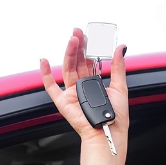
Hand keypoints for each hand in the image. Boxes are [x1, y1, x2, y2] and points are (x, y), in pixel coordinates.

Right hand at [40, 28, 128, 143]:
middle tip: (77, 32)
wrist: (109, 132)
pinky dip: (45, 74)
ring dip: (68, 54)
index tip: (88, 35)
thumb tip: (121, 48)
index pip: (89, 61)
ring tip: (72, 40)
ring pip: (67, 68)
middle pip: (77, 62)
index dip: (87, 48)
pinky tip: (44, 61)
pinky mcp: (63, 101)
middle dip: (77, 46)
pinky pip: (51, 87)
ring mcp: (71, 93)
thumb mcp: (121, 87)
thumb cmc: (116, 116)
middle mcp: (82, 86)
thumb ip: (118, 66)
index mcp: (94, 83)